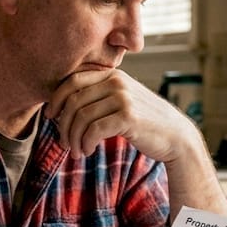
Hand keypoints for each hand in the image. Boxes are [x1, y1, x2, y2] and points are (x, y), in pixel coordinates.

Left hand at [45, 69, 195, 161]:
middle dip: (63, 125)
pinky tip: (88, 151)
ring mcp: (123, 98)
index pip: (72, 81)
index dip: (56, 99)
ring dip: (74, 139)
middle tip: (64, 143)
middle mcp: (116, 82)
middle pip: (73, 101)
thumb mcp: (120, 100)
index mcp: (111, 74)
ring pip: (81, 117)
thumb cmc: (142, 121)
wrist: (175, 135)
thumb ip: (97, 96)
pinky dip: (85, 143)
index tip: (51, 117)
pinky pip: (94, 130)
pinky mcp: (128, 117)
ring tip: (77, 152)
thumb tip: (60, 107)